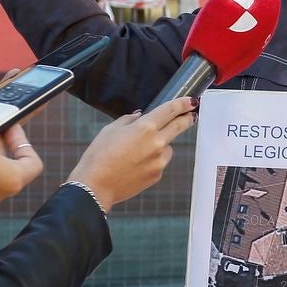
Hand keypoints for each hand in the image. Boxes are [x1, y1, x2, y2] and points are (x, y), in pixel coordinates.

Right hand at [66, 98, 196, 212]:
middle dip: (186, 119)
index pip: (170, 110)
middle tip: (191, 115)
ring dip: (161, 144)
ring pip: (167, 146)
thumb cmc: (99, 156)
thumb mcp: (110, 130)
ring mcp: (159, 160)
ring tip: (136, 152)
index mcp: (145, 128)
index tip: (191, 101)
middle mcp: (157, 143)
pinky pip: (160, 161)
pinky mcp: (158, 174)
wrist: (96, 186)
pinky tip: (135, 164)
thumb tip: (140, 116)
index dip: (183, 104)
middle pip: (179, 126)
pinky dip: (153, 160)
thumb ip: (129, 120)